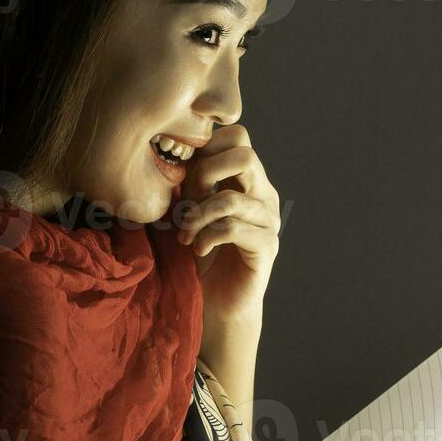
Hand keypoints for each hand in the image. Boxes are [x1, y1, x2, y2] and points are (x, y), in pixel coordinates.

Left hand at [176, 124, 281, 324]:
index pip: (238, 137)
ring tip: (184, 234)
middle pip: (245, 154)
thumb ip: (190, 182)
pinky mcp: (266, 246)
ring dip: (198, 216)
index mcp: (247, 180)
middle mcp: (263, 195)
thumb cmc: (199, 255)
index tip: (184, 176)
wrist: (216, 303)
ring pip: (232, 198)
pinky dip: (207, 237)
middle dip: (206, 172)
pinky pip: (233, 229)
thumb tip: (172, 151)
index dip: (207, 147)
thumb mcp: (189, 209)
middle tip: (186, 199)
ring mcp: (269, 220)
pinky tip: (196, 249)